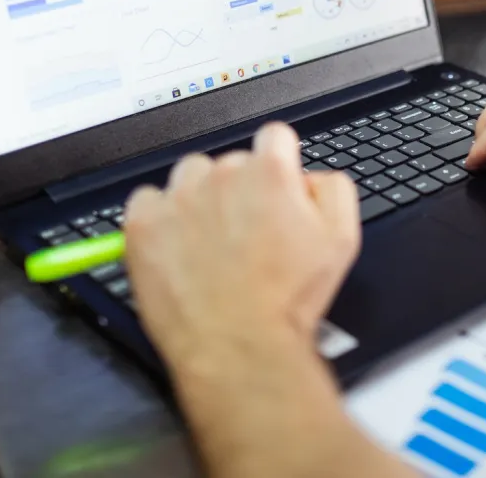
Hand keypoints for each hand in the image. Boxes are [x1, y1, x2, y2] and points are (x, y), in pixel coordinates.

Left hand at [123, 123, 360, 378]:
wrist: (240, 347)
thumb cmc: (287, 300)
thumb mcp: (342, 238)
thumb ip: (333, 189)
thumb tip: (309, 177)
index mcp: (271, 172)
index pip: (274, 138)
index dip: (279, 163)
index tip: (274, 188)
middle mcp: (223, 175)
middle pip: (232, 162)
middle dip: (241, 189)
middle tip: (247, 233)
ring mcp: (179, 198)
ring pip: (190, 175)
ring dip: (200, 198)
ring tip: (210, 242)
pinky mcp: (144, 224)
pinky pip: (147, 199)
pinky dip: (159, 218)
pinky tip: (177, 246)